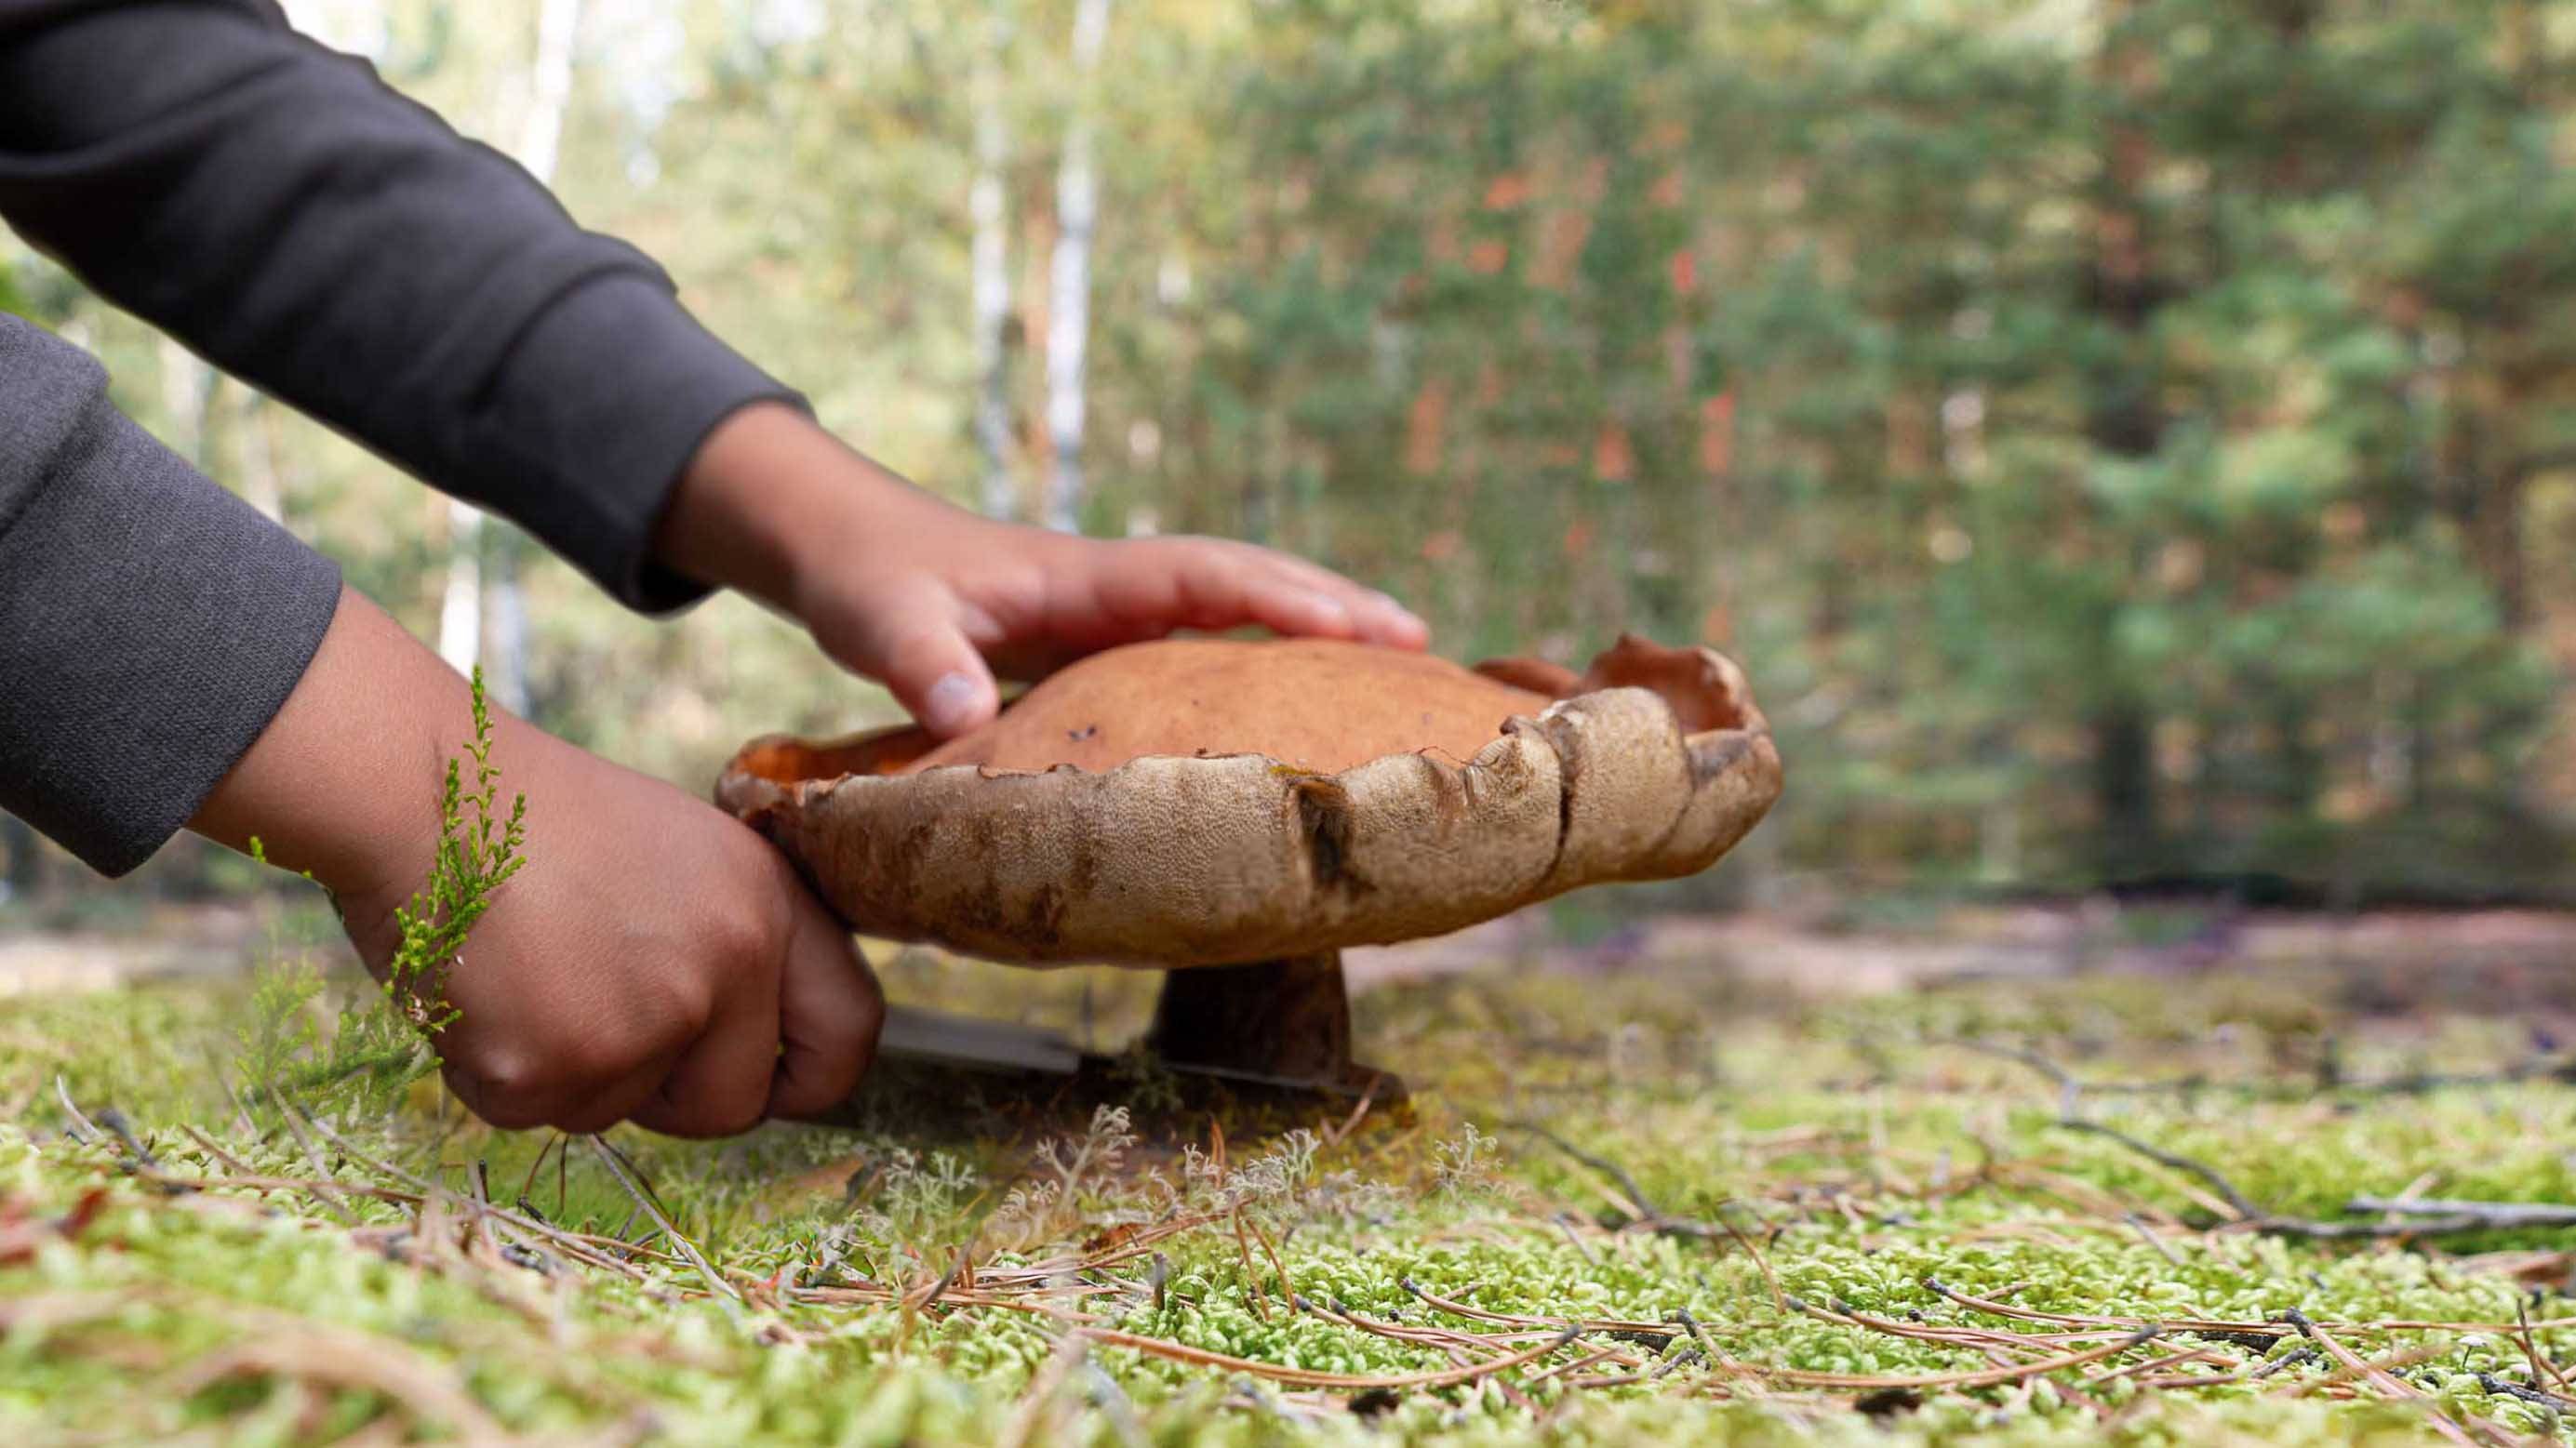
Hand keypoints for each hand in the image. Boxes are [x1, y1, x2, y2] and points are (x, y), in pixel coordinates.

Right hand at [190, 587, 883, 1135]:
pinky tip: (486, 989)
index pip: (850, 1032)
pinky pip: (537, 1112)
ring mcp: (639, 1025)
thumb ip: (735, 943)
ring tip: (532, 968)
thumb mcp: (685, 854)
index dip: (811, 1077)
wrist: (422, 788)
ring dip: (574, 1069)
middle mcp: (723, 968)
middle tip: (603, 1017)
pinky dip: (502, 1072)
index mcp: (766, 905)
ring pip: (622, 1114)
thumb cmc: (540, 817)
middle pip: (731, 1107)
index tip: (772, 1084)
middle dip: (672, 1092)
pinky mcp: (547, 1068)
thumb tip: (760, 1045)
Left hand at [655, 403, 1430, 735]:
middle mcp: (1112, 589)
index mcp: (1082, 576)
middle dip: (1333, 607)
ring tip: (1398, 672)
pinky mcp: (1097, 644)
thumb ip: (918, 663)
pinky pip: (1197, 649)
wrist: (835, 543)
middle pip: (1245, 584)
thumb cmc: (859, 575)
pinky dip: (1257, 664)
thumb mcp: (875, 617)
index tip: (1362, 624)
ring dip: (1311, 634)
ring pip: (1232, 614)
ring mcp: (1110, 615)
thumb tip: (963, 721)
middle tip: (1423, 645)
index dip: (1284, 599)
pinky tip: (1296, 706)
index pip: (1203, 577)